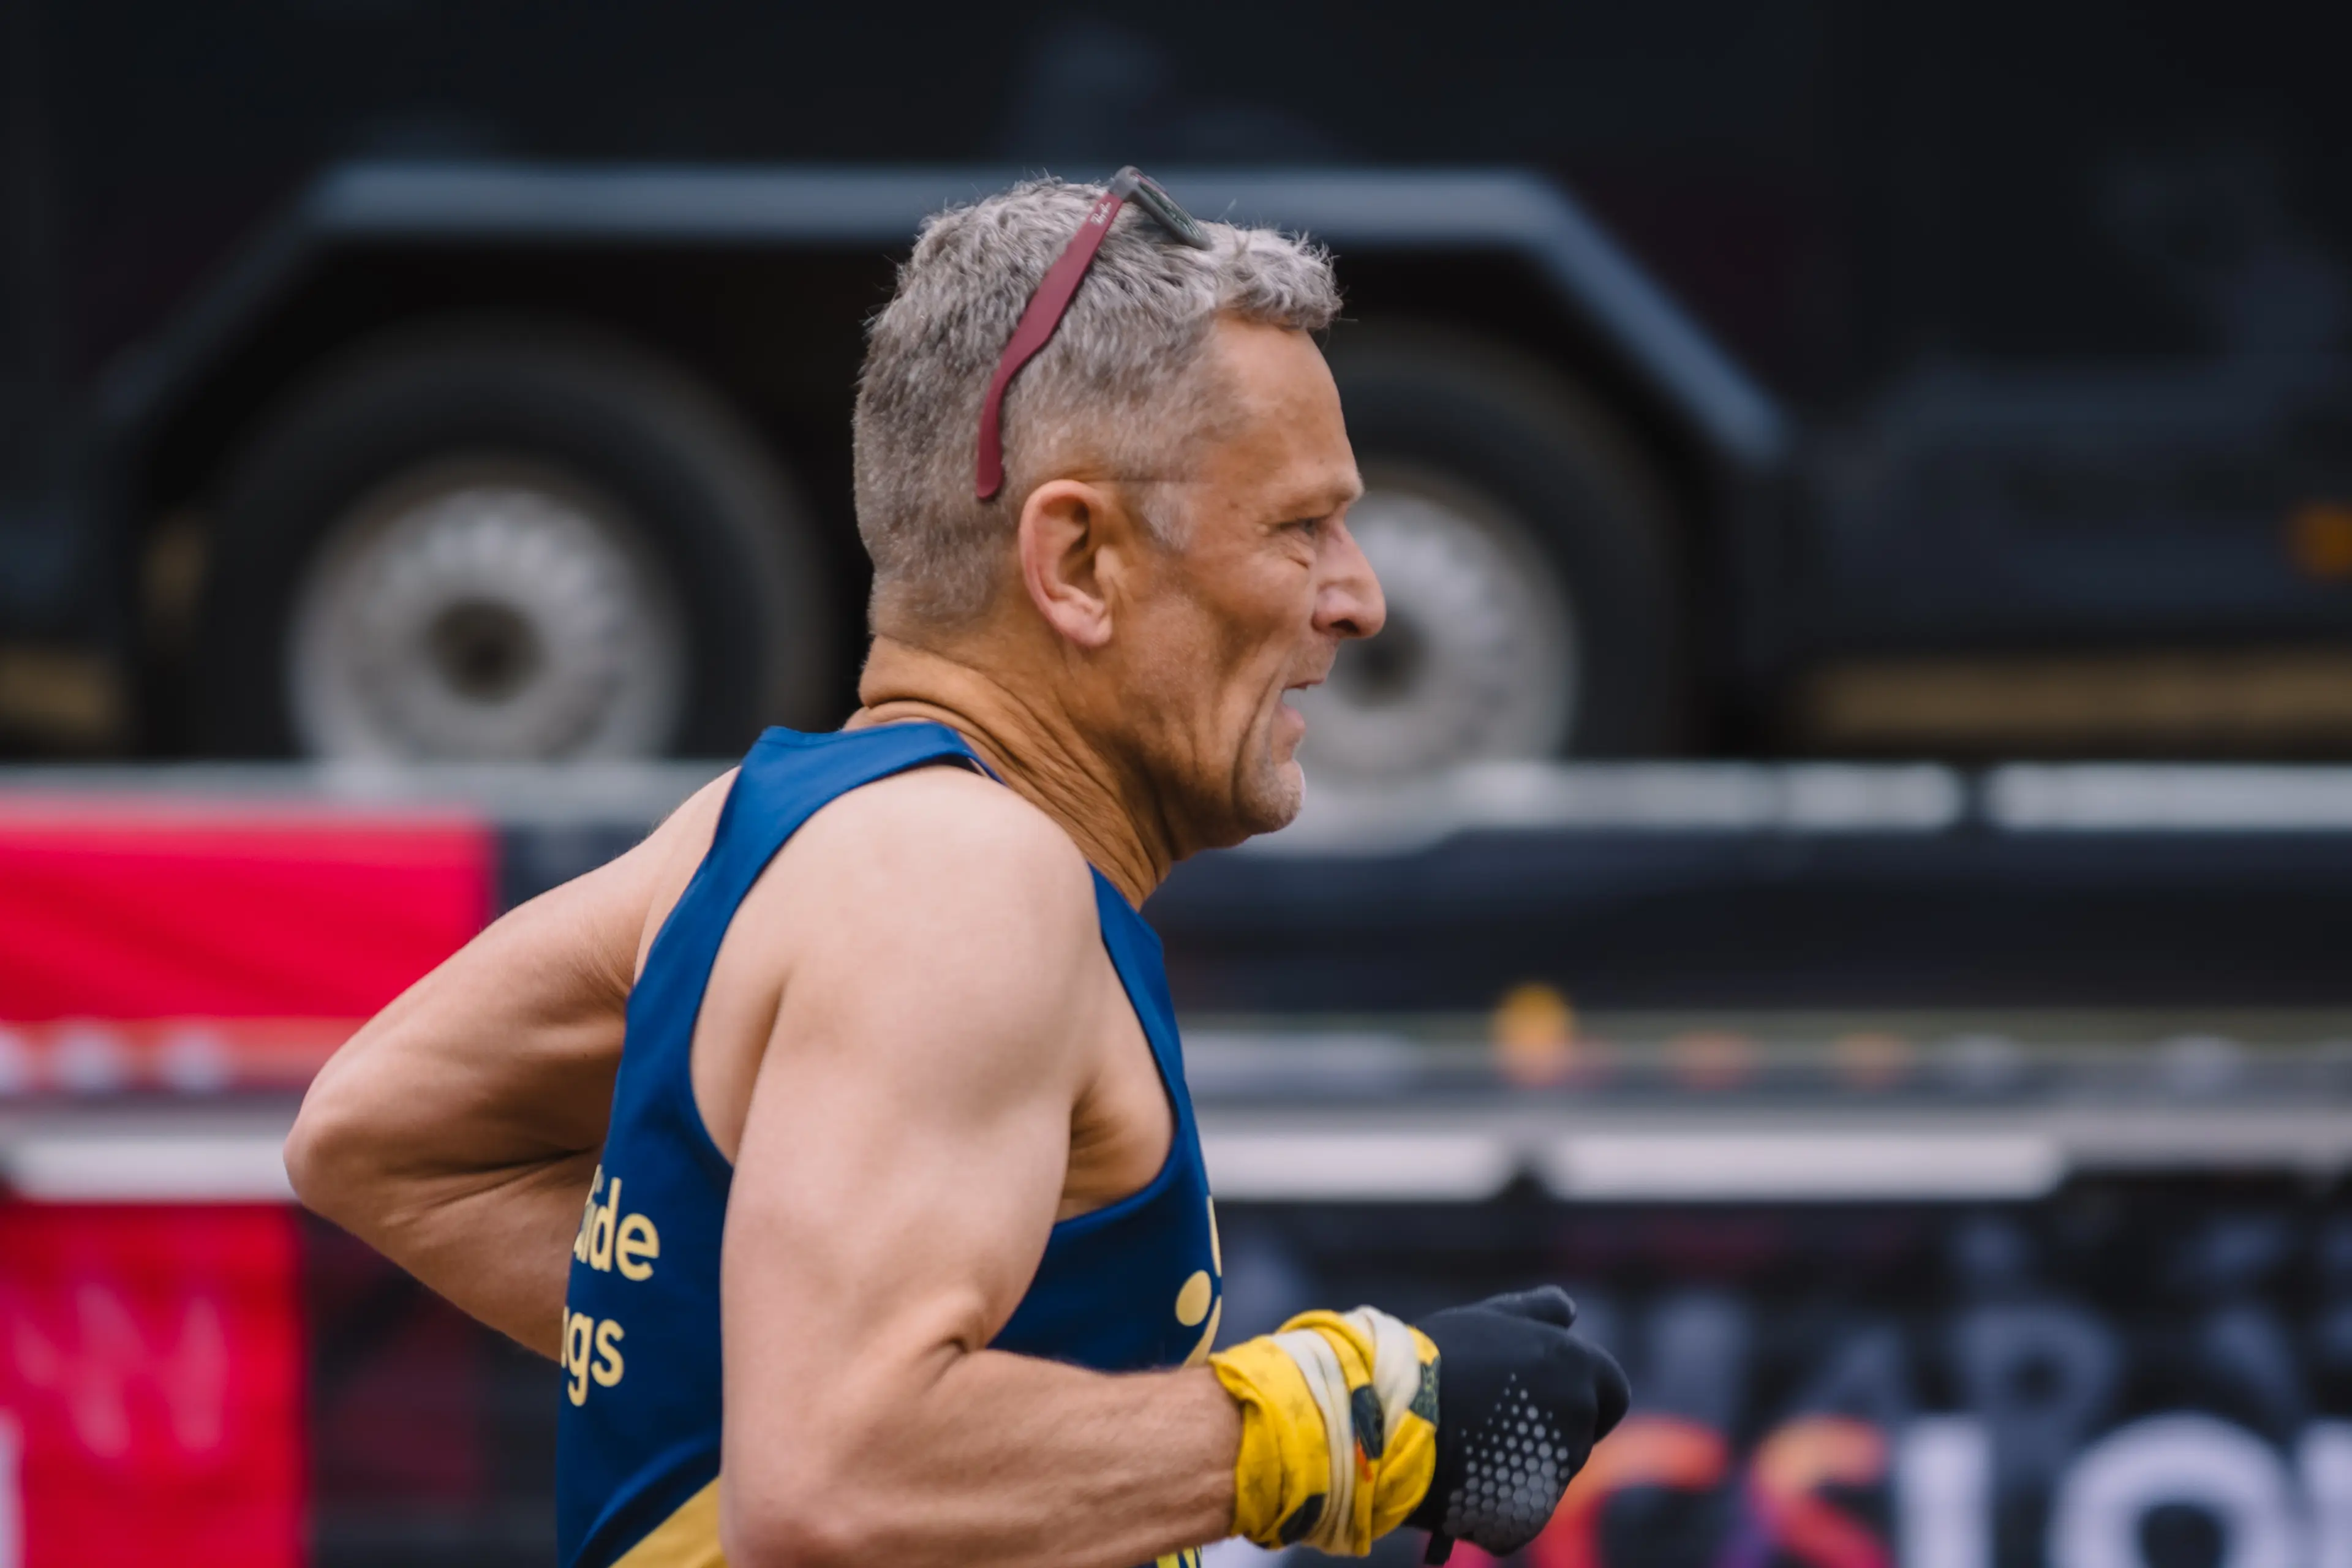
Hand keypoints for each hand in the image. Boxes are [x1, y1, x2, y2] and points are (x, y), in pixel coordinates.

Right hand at [1405, 1286, 1629, 1557]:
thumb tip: (1570, 1310)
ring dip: (1522, 1462)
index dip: (1586, 1396)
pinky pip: (1525, 1508)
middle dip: (1548, 1431)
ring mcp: (1558, 1470)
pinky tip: (1464, 1478)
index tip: (1546, 1398)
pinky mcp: (1532, 1514)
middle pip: (1581, 1434)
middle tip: (1496, 1421)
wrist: (1390, 1416)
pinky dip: (1503, 1499)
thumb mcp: (1490, 1319)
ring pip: (1551, 1472)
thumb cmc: (1438, 1358)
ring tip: (1470, 1446)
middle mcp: (1578, 1417)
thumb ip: (1537, 1312)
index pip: (1612, 1392)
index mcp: (1576, 1367)